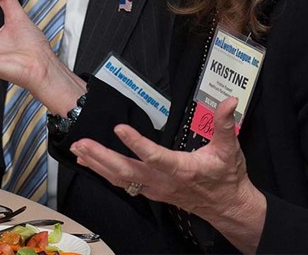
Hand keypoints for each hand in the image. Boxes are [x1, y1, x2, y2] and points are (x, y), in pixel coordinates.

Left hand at [69, 97, 265, 252]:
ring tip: (78, 150)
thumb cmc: (226, 177)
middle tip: (82, 143)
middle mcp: (163, 181)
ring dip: (97, 164)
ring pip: (120, 179)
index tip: (120, 128)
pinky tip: (90, 163)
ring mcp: (154, 188)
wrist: (226, 206)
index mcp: (181, 169)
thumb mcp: (229, 148)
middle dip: (101, 157)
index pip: (155, 156)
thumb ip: (225, 124)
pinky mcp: (150, 191)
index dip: (136, 143)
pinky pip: (123, 183)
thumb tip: (229, 101)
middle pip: (127, 170)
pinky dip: (104, 173)